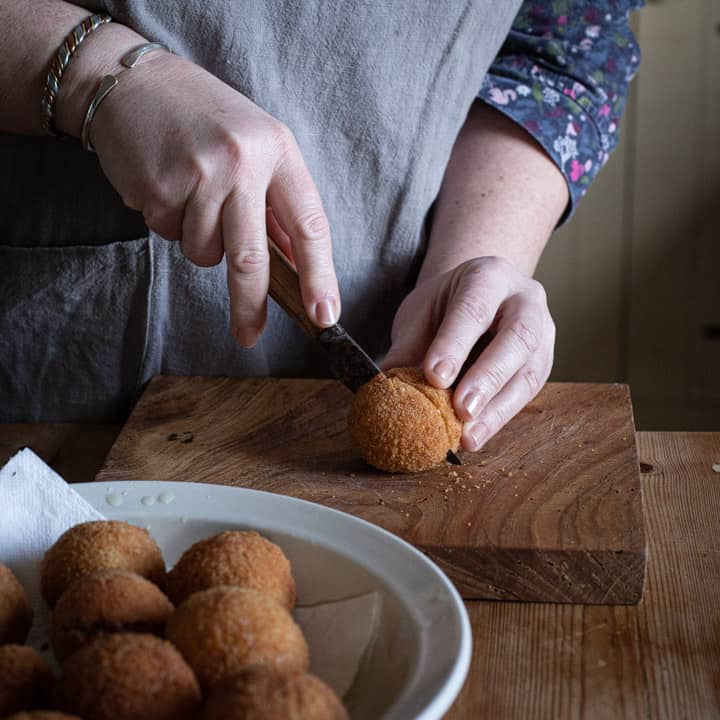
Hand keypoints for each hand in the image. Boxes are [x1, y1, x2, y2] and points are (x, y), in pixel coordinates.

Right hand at [89, 52, 339, 345]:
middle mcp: (240, 162)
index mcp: (277, 150)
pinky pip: (171, 237)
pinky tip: (167, 186)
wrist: (132, 82)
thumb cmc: (205, 120)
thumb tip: (297, 265)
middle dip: (250, 305)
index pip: (309, 225)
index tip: (325, 315)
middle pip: (252, 258)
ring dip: (200, 241)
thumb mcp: (257, 148)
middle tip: (250, 336)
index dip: (320, 276)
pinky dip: (171, 224)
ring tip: (191, 193)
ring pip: (206, 253)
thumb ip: (278, 205)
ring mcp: (197, 175)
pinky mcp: (158, 189)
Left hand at [382, 257, 554, 450]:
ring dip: (498, 409)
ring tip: (469, 435)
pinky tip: (477, 434)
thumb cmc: (447, 305)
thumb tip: (387, 386)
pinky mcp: (543, 364)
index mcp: (489, 277)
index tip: (435, 377)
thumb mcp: (422, 313)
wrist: (480, 297)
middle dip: (487, 377)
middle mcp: (525, 301)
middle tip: (461, 409)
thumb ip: (408, 347)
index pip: (473, 309)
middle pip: (516, 338)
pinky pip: (527, 393)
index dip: (455, 344)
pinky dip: (500, 417)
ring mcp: (542, 333)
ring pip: (529, 371)